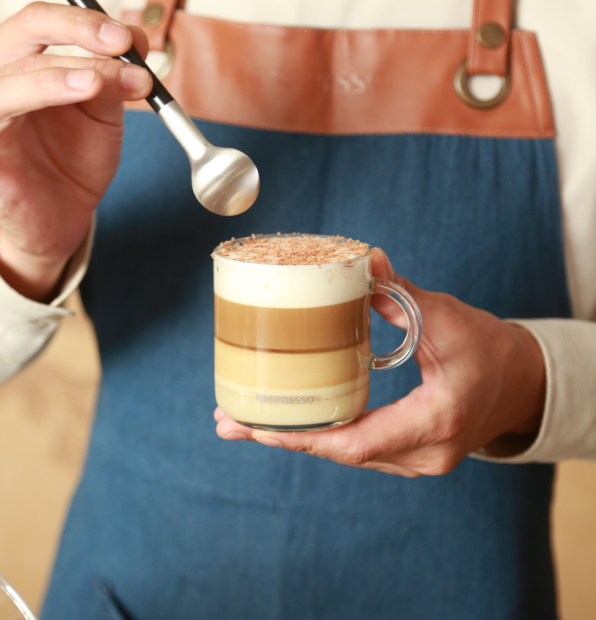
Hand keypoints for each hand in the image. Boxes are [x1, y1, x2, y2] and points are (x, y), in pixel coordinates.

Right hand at [0, 2, 152, 300]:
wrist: (64, 214)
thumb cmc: (75, 161)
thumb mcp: (102, 116)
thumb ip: (113, 80)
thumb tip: (137, 39)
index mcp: (19, 65)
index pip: (41, 24)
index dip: (84, 22)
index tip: (129, 38)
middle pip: (20, 37)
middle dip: (74, 33)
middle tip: (120, 44)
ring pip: (3, 90)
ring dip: (53, 82)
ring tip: (94, 84)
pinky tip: (12, 140)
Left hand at [215, 247, 545, 476]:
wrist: (522, 383)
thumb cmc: (491, 349)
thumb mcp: (449, 316)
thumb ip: (402, 293)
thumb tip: (365, 261)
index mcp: (435, 421)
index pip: (357, 441)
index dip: (305, 436)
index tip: (258, 427)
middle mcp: (425, 453)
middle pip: (343, 453)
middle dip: (285, 438)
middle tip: (228, 424)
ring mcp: (419, 460)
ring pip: (349, 454)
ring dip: (300, 438)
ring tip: (247, 423)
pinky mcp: (412, 454)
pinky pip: (360, 449)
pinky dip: (325, 435)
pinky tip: (293, 422)